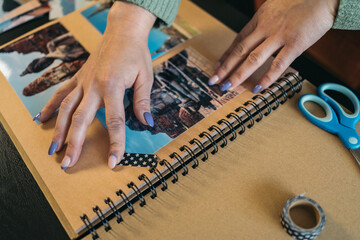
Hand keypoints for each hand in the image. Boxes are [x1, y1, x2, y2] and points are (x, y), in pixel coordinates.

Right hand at [37, 1, 155, 169]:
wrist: (122, 32)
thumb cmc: (136, 54)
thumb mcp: (145, 77)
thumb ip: (143, 101)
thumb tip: (146, 122)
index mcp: (113, 86)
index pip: (115, 121)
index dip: (115, 143)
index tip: (113, 161)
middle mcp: (94, 85)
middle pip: (81, 119)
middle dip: (74, 143)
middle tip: (68, 164)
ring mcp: (83, 81)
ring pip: (66, 108)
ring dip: (58, 130)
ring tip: (53, 149)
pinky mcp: (78, 77)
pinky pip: (61, 93)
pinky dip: (51, 106)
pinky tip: (43, 119)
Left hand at [208, 0, 338, 92]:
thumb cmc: (300, 1)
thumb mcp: (274, 8)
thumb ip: (264, 23)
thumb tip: (255, 37)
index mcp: (260, 19)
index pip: (238, 40)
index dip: (226, 55)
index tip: (217, 67)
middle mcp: (265, 28)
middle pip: (240, 51)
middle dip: (225, 67)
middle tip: (214, 81)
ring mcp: (279, 36)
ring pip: (253, 58)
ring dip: (239, 74)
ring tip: (228, 86)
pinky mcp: (295, 44)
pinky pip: (278, 64)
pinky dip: (267, 78)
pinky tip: (258, 88)